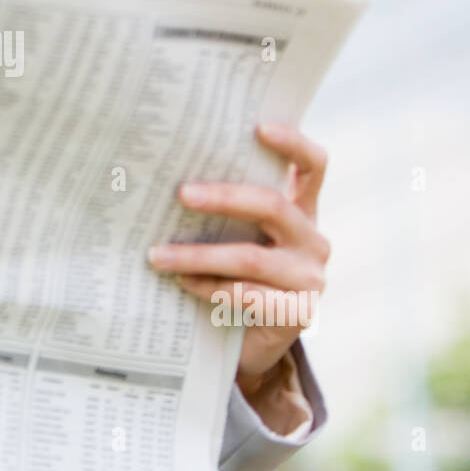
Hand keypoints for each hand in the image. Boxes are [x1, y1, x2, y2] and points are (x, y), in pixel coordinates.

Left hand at [147, 121, 330, 393]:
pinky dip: (208, 286)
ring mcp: (310, 277)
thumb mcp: (237, 237)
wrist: (252, 343)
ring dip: (197, 255)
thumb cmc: (236, 275)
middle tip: (181, 193)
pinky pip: (245, 295)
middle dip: (223, 197)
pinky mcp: (299, 313)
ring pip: (250, 256)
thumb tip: (168, 179)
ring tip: (156, 254)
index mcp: (302, 210)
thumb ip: (225, 212)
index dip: (292, 144)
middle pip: (273, 205)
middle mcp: (312, 239)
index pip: (312, 166)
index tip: (258, 128)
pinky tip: (180, 282)